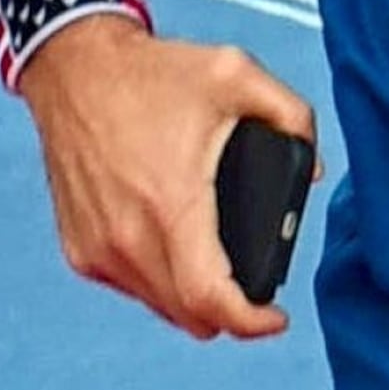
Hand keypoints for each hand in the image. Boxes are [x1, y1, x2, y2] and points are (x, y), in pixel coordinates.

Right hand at [20, 17, 313, 342]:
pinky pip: (132, 287)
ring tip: (217, 267)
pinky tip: (175, 251)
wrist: (74, 66)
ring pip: (162, 307)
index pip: (212, 300)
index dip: (252, 323)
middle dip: (231, 312)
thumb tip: (314, 170)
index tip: (276, 319)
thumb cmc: (152, 73)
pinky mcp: (79, 249)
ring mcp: (98, 248)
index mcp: (171, 204)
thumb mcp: (237, 75)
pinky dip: (159, 282)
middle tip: (255, 288)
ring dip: (193, 300)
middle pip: (192, 316)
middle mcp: (128, 237)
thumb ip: (293, 117)